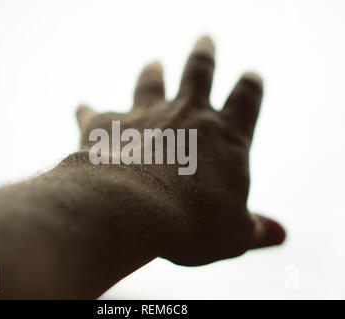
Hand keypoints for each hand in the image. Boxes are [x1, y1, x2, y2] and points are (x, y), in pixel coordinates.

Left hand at [75, 36, 284, 265]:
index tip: (251, 74)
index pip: (247, 100)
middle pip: (199, 71)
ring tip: (154, 63)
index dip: (251, 86)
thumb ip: (257, 229)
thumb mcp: (234, 235)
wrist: (133, 209)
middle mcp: (187, 115)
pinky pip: (93, 113)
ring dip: (152, 72)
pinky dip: (87, 111)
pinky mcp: (106, 125)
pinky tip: (81, 107)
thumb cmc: (192, 225)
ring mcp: (145, 116)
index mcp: (225, 137)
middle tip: (205, 39)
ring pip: (150, 82)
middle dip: (204, 54)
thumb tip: (281, 235)